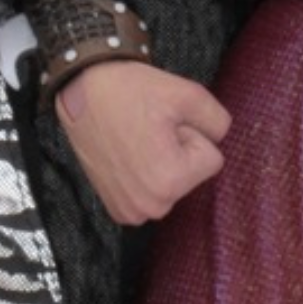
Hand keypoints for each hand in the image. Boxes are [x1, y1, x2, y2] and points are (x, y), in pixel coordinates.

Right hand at [54, 61, 231, 224]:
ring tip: (136, 140)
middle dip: (178, 151)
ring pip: (173, 183)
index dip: (191, 134)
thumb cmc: (132, 91)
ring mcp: (131, 212)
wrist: (83, 91)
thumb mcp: (189, 95)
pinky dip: (145, 174)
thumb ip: (219, 122)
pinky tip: (127, 155)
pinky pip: (153, 191)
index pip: (212, 158)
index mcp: (169, 182)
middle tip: (148, 130)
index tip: (163, 123)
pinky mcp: (118, 210)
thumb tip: (220, 141)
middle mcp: (150, 207)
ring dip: (162, 162)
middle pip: (192, 174)